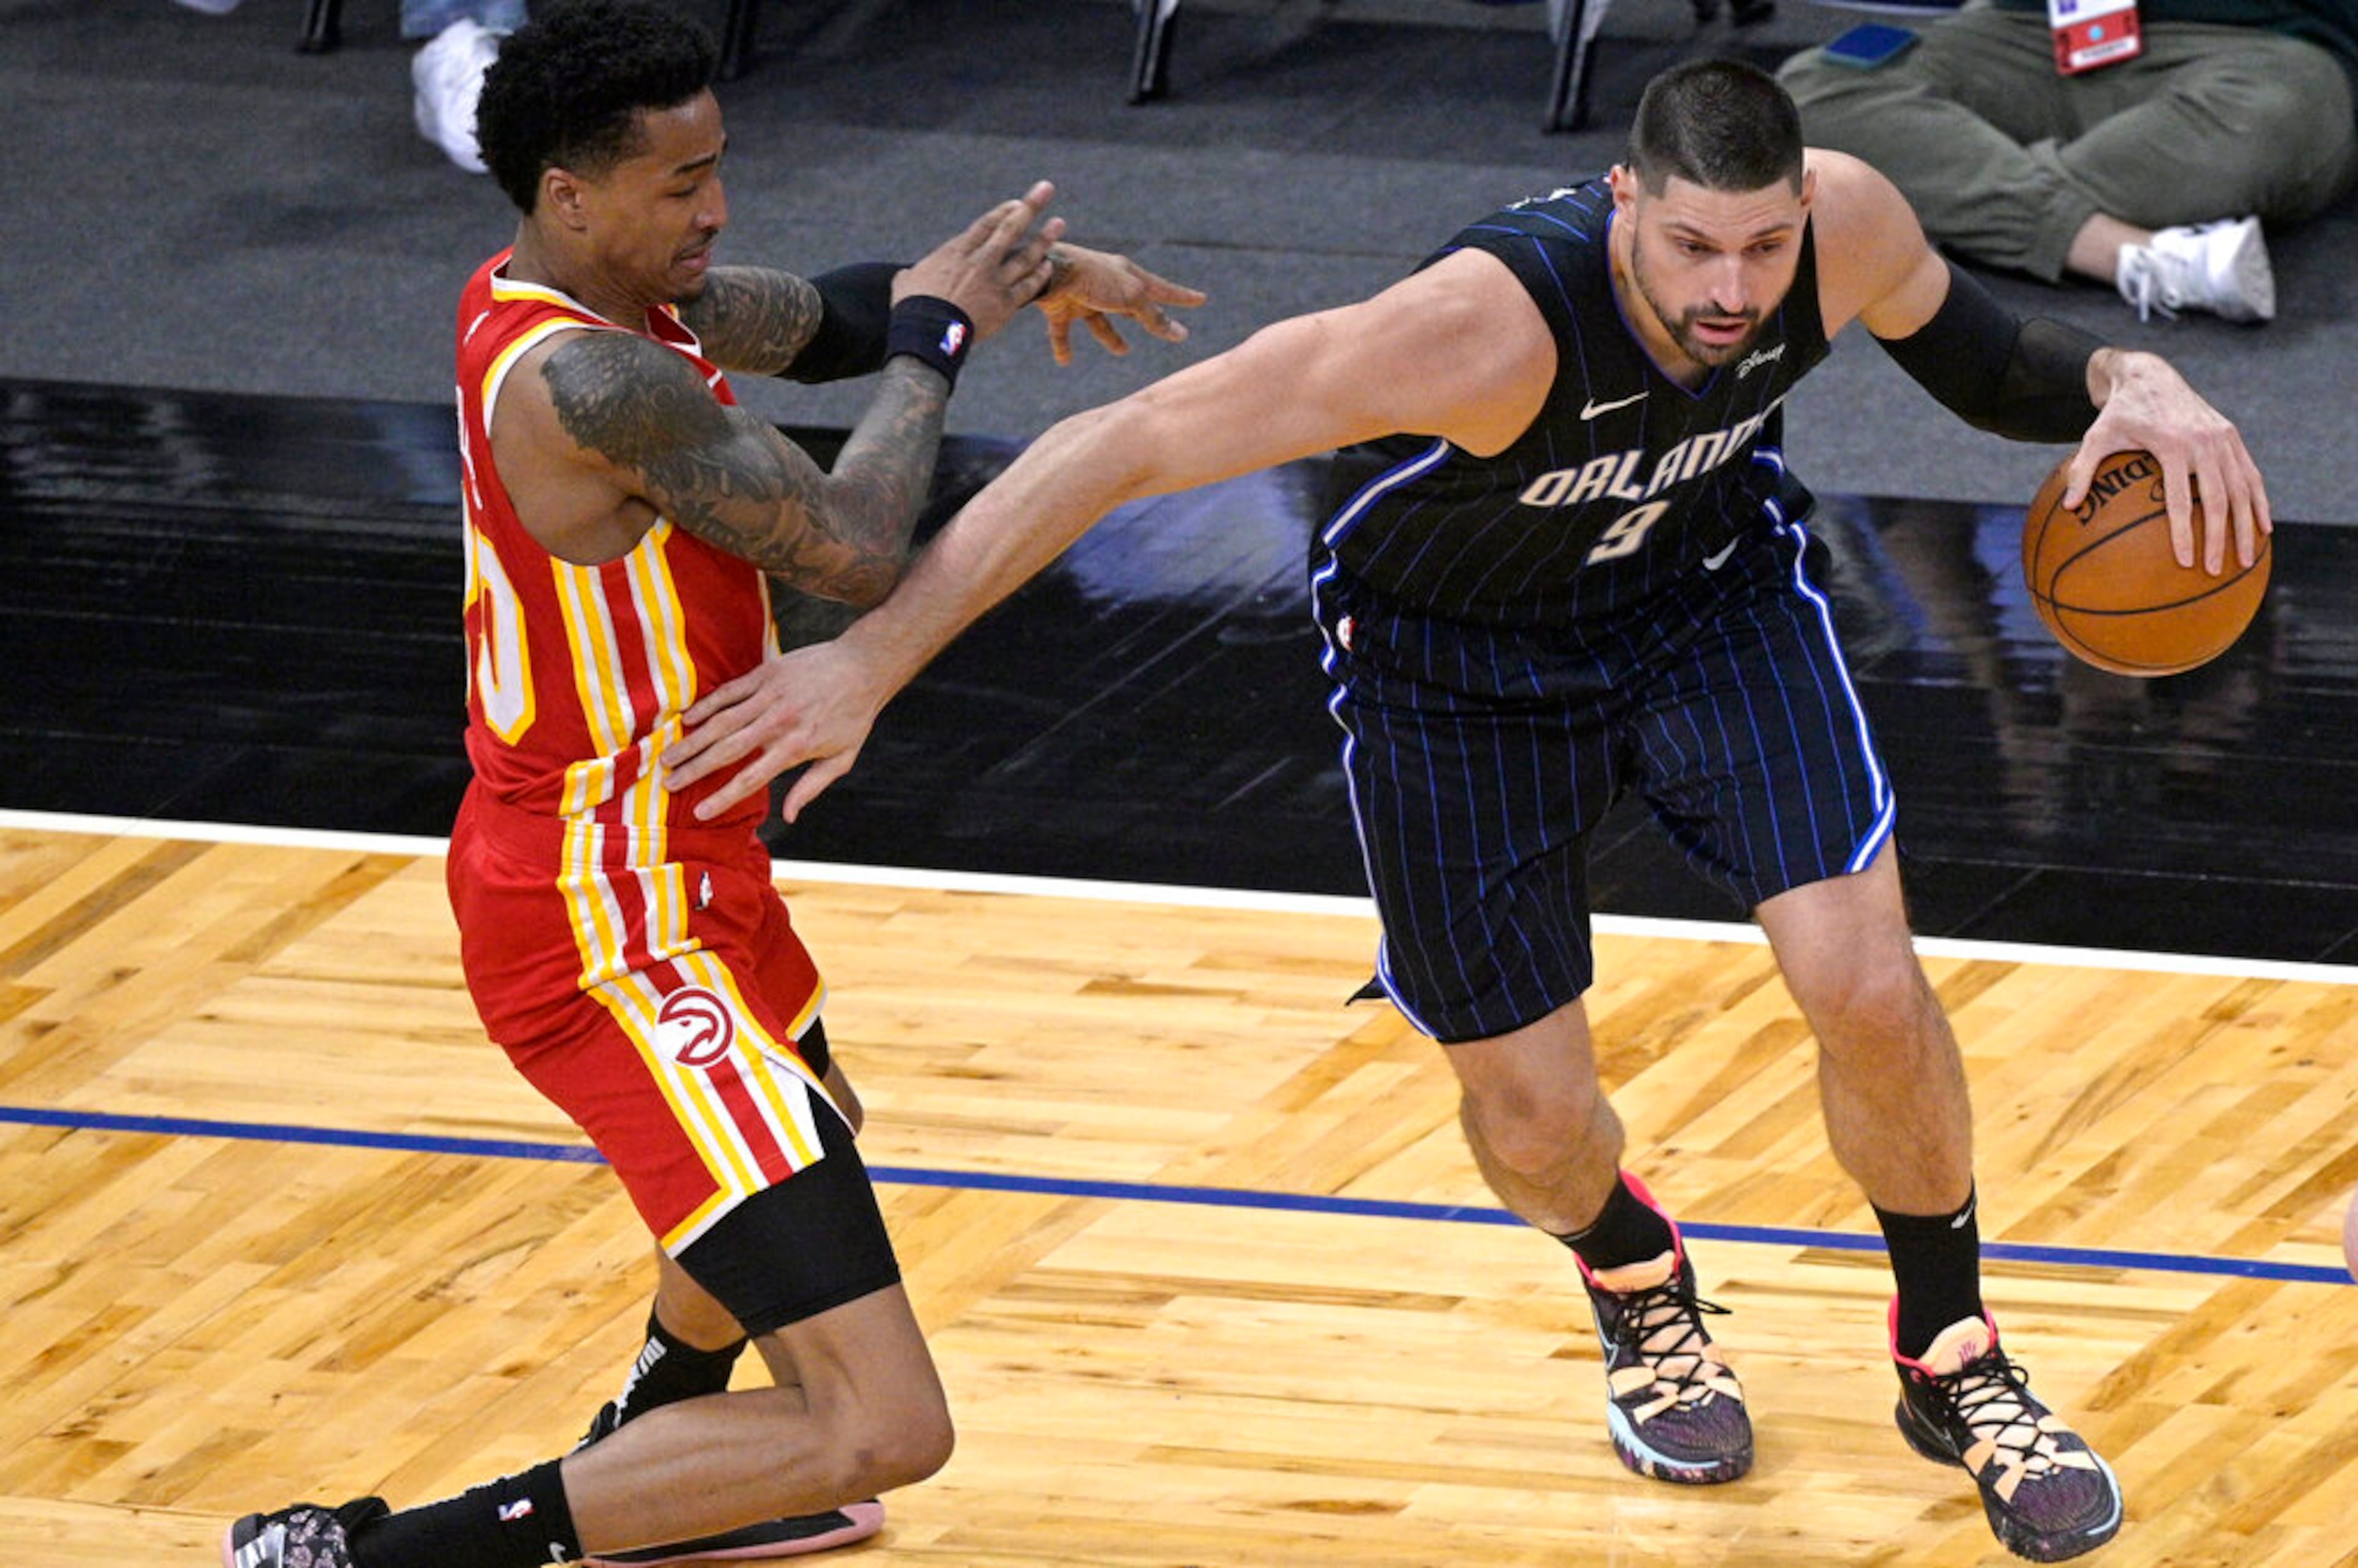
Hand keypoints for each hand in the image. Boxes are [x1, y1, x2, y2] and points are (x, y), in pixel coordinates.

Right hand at [663, 643, 890, 822]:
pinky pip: (727, 692)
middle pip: (725, 751)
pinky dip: (705, 706)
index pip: (749, 779)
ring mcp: (768, 697)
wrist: (863, 667)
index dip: (722, 798)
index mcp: (794, 748)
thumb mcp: (841, 758)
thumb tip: (788, 818)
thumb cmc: (854, 716)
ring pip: (720, 722)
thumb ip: (811, 787)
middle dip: (694, 769)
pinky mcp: (764, 674)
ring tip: (667, 756)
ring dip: (691, 740)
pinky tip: (686, 719)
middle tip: (667, 783)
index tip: (699, 812)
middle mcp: (776, 723)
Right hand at [896, 181, 1065, 343]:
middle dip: (1030, 207)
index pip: (986, 225)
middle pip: (1010, 228)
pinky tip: (1048, 265)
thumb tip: (906, 277)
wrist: (929, 333)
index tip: (1017, 203)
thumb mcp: (907, 282)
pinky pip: (1029, 287)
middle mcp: (980, 261)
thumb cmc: (912, 308)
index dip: (1004, 212)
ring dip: (1044, 238)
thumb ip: (913, 274)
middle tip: (1047, 188)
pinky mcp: (1005, 305)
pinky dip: (1040, 275)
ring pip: (1026, 256)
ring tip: (1059, 223)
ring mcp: (995, 282)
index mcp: (957, 252)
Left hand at [1033, 244, 1206, 365]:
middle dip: (1149, 317)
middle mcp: (1106, 285)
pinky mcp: (1059, 307)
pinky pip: (1063, 331)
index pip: (1162, 289)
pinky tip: (1065, 361)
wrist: (1047, 270)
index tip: (1201, 299)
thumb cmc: (1093, 279)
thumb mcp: (1131, 298)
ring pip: (1100, 321)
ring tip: (1122, 351)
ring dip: (1111, 336)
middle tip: (1167, 330)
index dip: (1182, 296)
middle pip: (1133, 306)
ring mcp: (1082, 296)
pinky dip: (1064, 346)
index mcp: (1128, 275)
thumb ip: (1153, 316)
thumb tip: (1180, 333)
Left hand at [2070, 349, 2269, 572]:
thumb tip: (2068, 507)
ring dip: (2246, 526)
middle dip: (2219, 538)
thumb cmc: (2118, 413)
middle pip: (2217, 499)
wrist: (2150, 375)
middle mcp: (2204, 442)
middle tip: (2215, 572)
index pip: (2179, 500)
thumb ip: (2083, 471)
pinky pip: (2250, 474)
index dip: (2183, 533)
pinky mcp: (2232, 435)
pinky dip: (2259, 501)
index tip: (2185, 563)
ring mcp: (2222, 438)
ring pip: (2242, 489)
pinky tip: (2263, 529)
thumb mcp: (2095, 437)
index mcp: (2172, 445)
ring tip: (2246, 561)